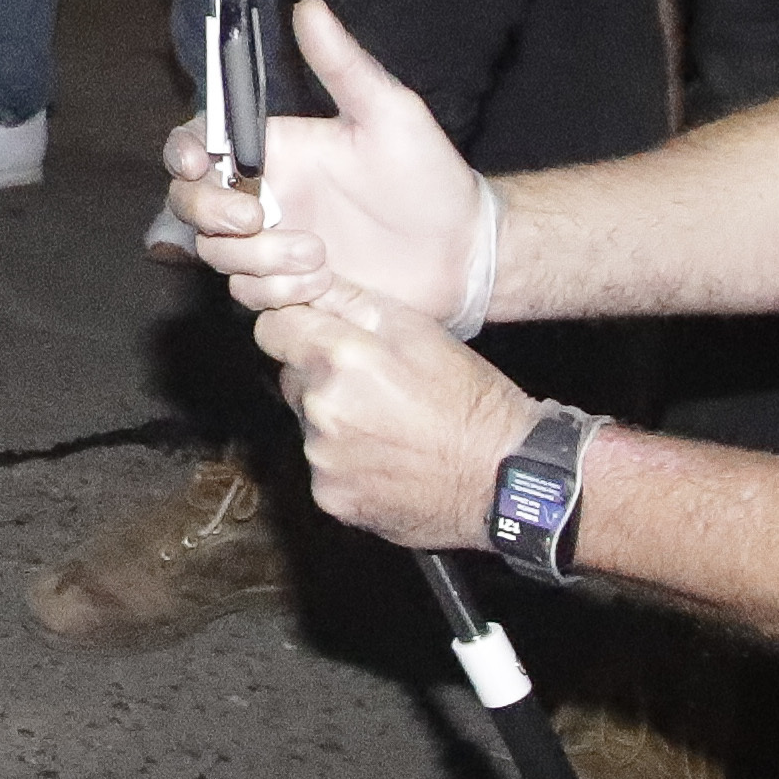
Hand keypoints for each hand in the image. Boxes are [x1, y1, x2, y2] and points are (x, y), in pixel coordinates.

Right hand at [166, 0, 493, 321]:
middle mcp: (264, 197)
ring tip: (319, 256)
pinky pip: (249, 295)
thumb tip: (310, 7)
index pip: (200, 143)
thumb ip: (343, 63)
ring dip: (257, 258)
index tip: (202, 162)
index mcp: (274, 151)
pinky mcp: (288, 288)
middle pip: (189, 202)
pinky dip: (278, 290)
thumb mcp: (390, 111)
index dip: (184, 152)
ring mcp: (271, 246)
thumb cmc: (429, 177)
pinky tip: (326, 282)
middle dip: (209, 212)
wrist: (464, 253)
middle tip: (255, 219)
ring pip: (217, 254)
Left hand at [255, 278, 538, 552]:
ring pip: (308, 424)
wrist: (506, 480)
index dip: (295, 329)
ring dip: (335, 421)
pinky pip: (323, 466)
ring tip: (389, 427)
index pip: (272, 330)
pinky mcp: (331, 496)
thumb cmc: (472, 401)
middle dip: (319, 376)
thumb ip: (352, 301)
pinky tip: (387, 460)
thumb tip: (306, 282)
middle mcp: (322, 408)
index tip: (317, 336)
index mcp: (341, 358)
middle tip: (374, 387)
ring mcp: (323, 457)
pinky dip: (346, 462)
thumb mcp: (421, 331)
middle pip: (291, 378)